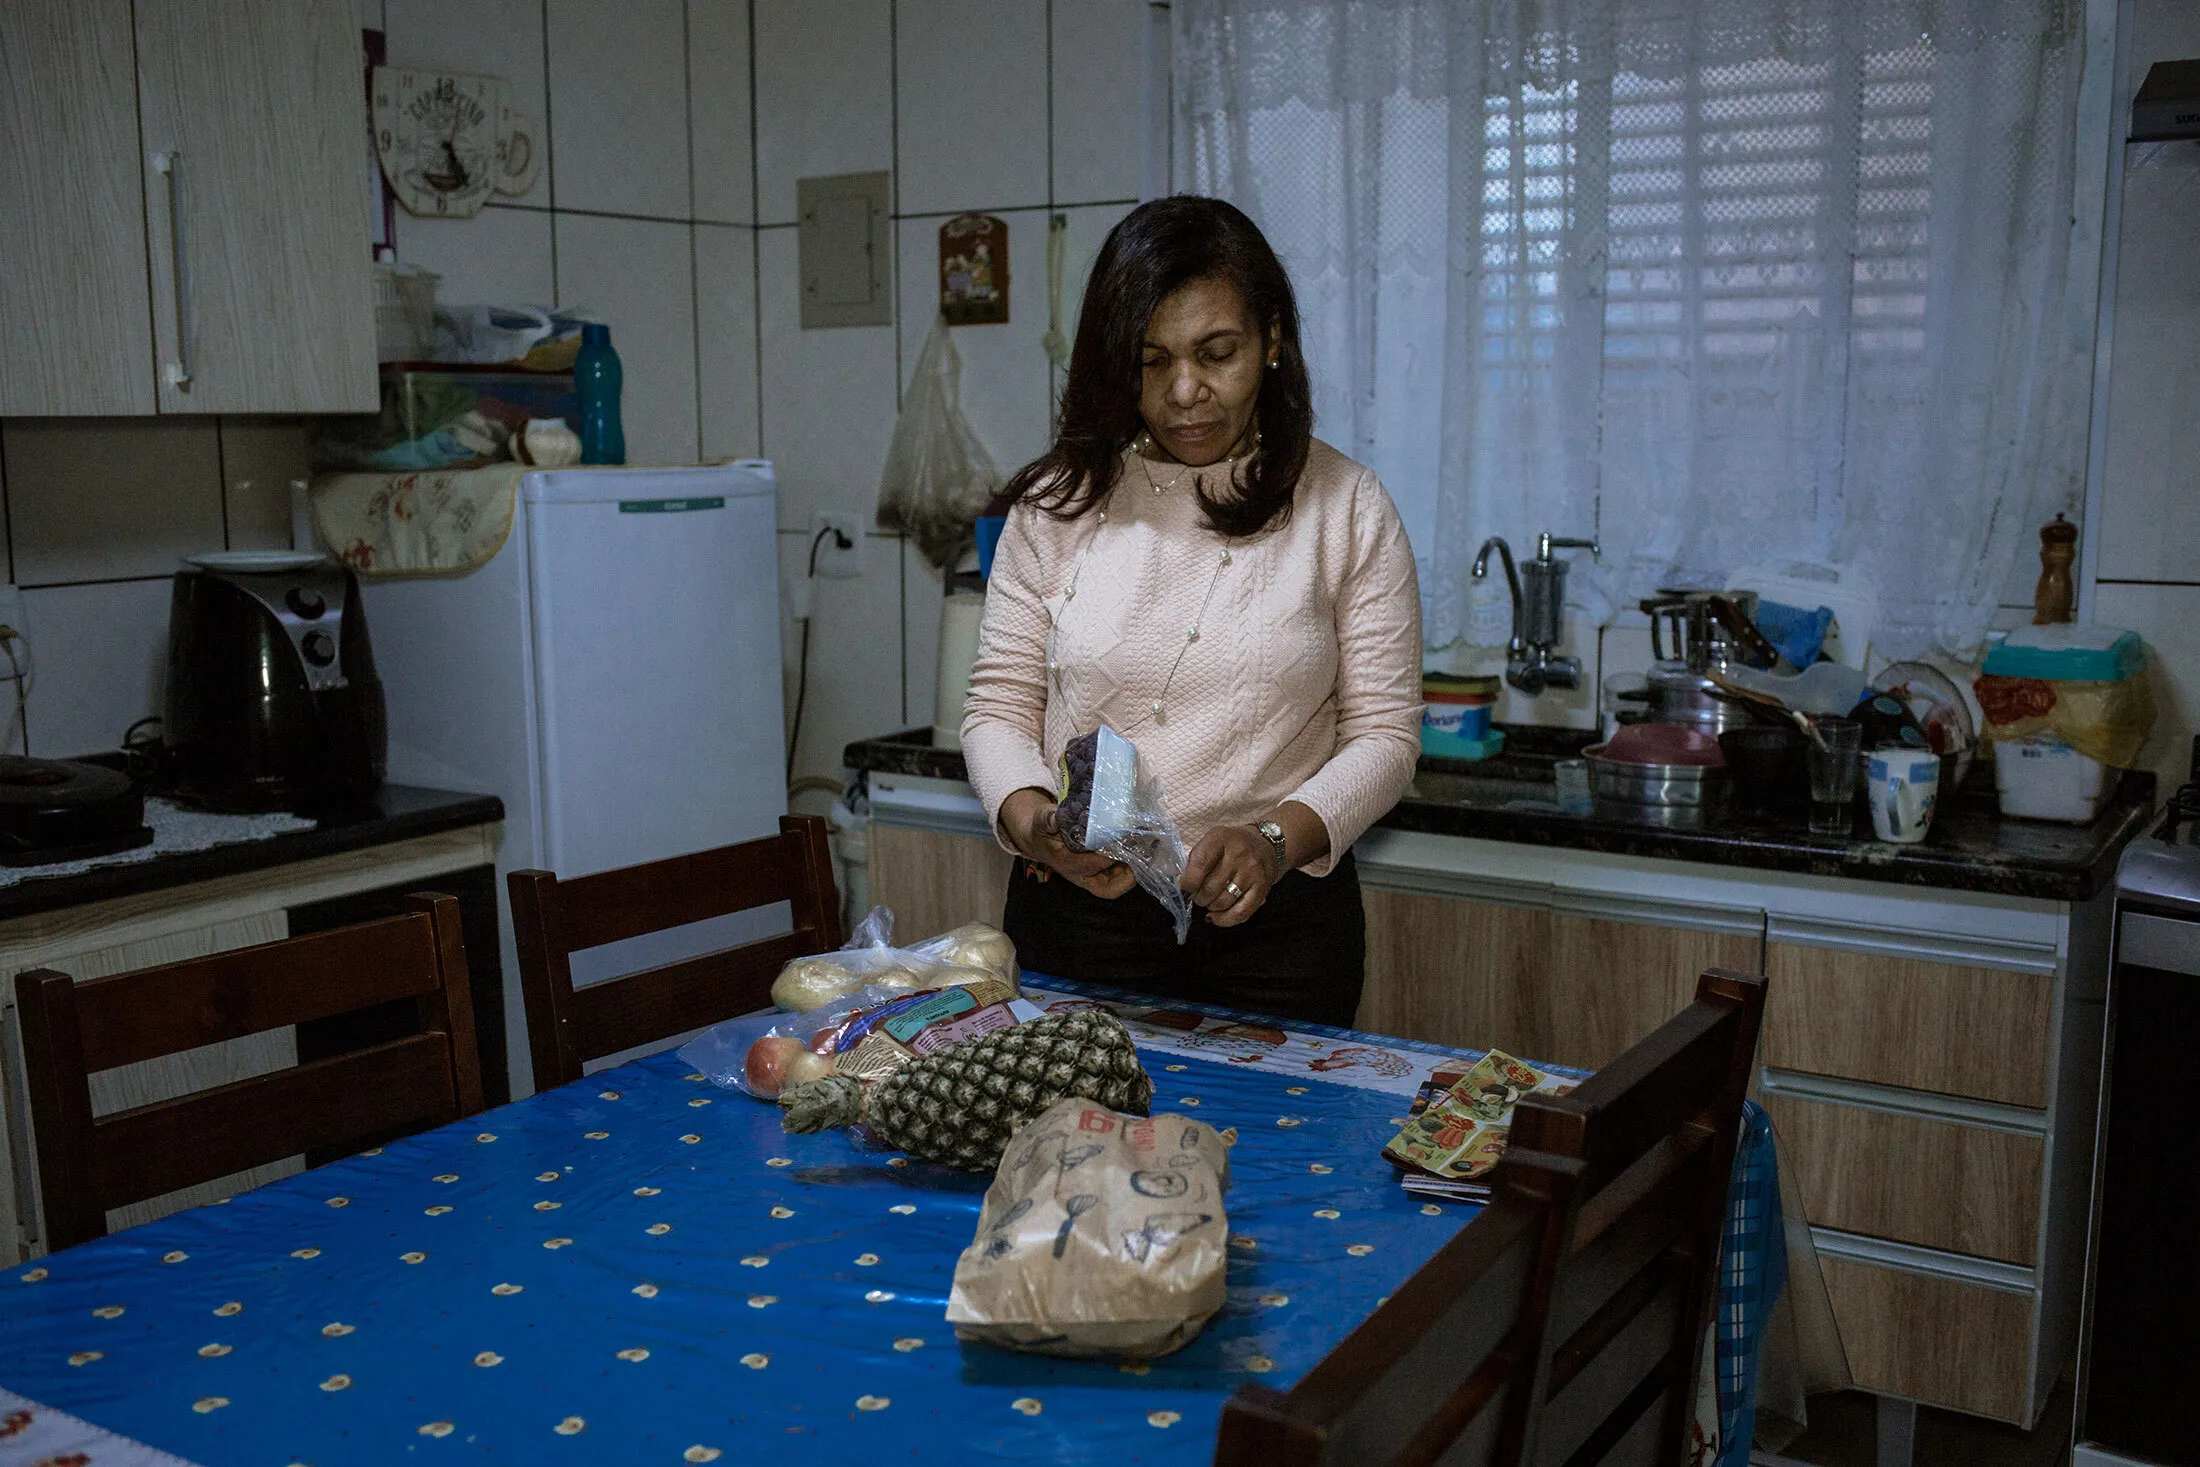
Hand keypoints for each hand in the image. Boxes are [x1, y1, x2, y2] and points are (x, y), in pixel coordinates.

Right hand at [999, 788, 1135, 898]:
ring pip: (1117, 884)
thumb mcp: (1042, 820)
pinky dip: (1132, 864)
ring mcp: (1092, 876)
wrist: (1041, 840)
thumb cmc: (1044, 830)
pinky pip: (1119, 876)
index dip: (1108, 856)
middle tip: (1142, 855)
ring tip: (1149, 848)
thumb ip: (1047, 820)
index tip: (1122, 840)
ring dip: (1134, 870)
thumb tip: (1054, 818)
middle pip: (1108, 888)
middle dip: (1128, 877)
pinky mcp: (1101, 872)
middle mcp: (1081, 875)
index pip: (1090, 865)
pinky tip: (1143, 845)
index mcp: (1066, 863)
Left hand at [1179, 824, 1278, 927]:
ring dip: (1211, 907)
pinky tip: (1215, 917)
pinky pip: (1241, 913)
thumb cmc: (1230, 846)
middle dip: (1199, 897)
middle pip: (1210, 887)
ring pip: (1223, 902)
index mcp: (1221, 838)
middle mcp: (1239, 854)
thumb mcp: (1211, 841)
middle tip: (1198, 895)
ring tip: (1209, 901)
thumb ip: (1196, 860)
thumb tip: (1182, 885)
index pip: (1199, 864)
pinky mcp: (1262, 888)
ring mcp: (1252, 872)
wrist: (1264, 845)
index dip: (1188, 882)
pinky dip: (1224, 920)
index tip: (1185, 887)